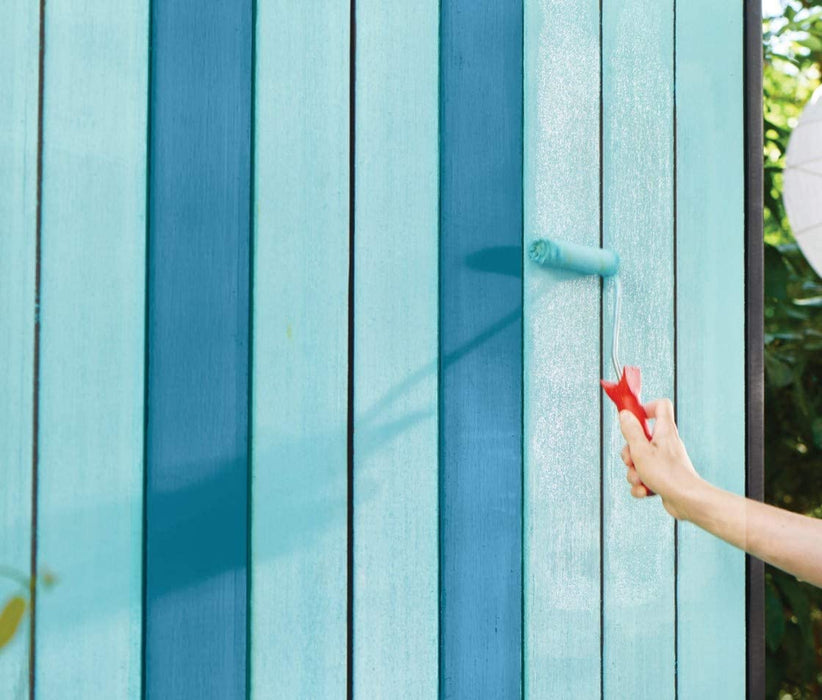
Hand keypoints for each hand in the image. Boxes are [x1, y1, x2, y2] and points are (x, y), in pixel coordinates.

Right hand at [619, 398, 700, 519]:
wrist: (687, 501)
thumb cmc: (668, 475)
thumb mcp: (641, 450)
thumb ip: (631, 431)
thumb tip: (625, 415)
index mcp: (664, 431)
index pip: (660, 406)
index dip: (645, 408)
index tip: (632, 417)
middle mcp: (666, 444)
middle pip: (641, 438)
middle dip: (629, 452)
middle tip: (631, 460)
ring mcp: (665, 461)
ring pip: (640, 461)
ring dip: (634, 472)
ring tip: (640, 479)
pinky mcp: (663, 477)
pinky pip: (645, 477)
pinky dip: (641, 485)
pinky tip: (645, 490)